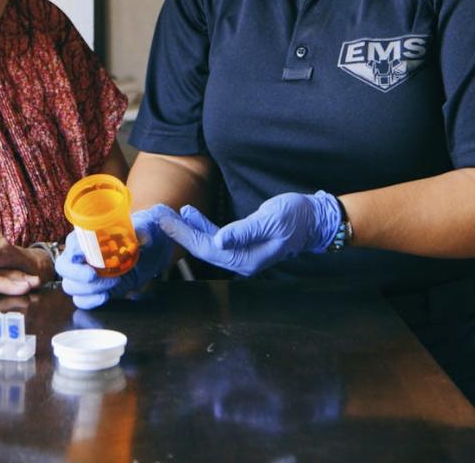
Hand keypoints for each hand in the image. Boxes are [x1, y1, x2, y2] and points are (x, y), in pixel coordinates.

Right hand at [56, 205, 177, 308]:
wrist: (150, 252)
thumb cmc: (141, 234)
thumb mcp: (144, 228)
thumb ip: (142, 232)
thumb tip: (144, 239)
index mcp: (87, 235)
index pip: (72, 242)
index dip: (73, 249)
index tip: (82, 254)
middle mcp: (81, 255)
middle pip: (63, 267)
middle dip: (76, 274)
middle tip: (93, 275)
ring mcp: (84, 275)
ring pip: (70, 286)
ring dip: (88, 289)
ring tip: (112, 283)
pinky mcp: (93, 290)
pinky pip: (81, 300)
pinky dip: (90, 301)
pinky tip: (105, 297)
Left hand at [157, 191, 340, 276]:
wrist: (314, 220)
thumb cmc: (296, 218)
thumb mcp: (270, 220)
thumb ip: (244, 231)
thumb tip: (219, 240)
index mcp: (247, 259)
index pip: (207, 249)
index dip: (185, 235)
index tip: (167, 221)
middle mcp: (241, 260)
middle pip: (202, 248)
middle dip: (180, 232)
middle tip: (160, 216)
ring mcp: (241, 253)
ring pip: (207, 243)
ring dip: (188, 228)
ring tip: (170, 213)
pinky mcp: (243, 243)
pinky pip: (216, 237)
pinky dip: (202, 226)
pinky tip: (191, 214)